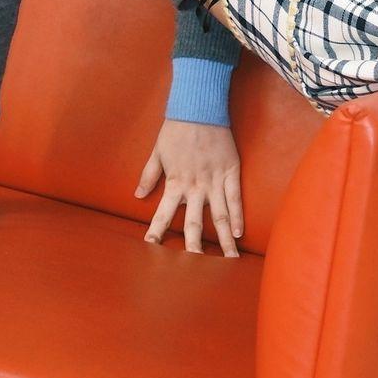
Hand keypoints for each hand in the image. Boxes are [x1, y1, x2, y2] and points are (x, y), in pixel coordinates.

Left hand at [136, 119, 242, 256]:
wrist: (199, 107)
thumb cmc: (176, 128)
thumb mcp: (157, 152)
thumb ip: (148, 175)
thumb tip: (137, 195)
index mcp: (175, 182)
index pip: (164, 214)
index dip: (157, 231)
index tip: (151, 249)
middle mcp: (195, 186)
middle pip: (196, 223)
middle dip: (195, 248)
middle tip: (195, 270)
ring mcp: (215, 180)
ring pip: (220, 215)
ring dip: (224, 239)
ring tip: (229, 260)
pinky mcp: (230, 170)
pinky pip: (235, 197)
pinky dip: (238, 215)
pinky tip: (239, 233)